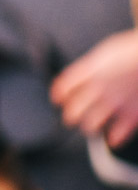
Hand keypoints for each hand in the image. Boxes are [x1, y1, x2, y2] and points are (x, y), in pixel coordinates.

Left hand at [51, 29, 137, 146]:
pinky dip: (113, 138)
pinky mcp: (132, 115)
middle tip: (74, 115)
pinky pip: (116, 135)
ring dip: (89, 126)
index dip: (59, 96)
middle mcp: (100, 88)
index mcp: (92, 70)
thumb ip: (92, 66)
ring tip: (93, 126)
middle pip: (73, 111)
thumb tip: (83, 75)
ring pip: (90, 125)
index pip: (64, 89)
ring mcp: (115, 103)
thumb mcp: (107, 51)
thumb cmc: (134, 50)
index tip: (59, 99)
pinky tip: (113, 137)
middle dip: (71, 115)